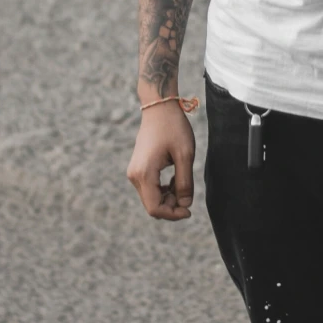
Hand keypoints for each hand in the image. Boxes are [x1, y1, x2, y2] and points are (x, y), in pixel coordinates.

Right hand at [127, 102, 195, 221]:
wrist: (159, 108)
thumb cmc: (173, 128)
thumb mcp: (185, 155)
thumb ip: (185, 183)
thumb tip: (185, 205)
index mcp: (145, 173)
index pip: (155, 208)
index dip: (173, 215)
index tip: (189, 211)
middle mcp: (135, 175)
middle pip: (152, 205)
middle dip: (171, 207)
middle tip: (188, 196)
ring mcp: (134, 172)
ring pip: (151, 198)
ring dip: (168, 198)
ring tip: (182, 184)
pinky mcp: (138, 169)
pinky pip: (150, 188)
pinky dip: (163, 190)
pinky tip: (175, 180)